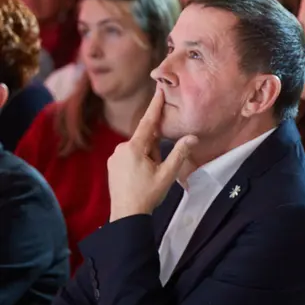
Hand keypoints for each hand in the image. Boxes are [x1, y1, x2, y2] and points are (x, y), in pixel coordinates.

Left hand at [108, 88, 197, 221]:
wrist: (126, 215)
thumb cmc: (148, 194)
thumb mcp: (167, 174)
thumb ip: (179, 153)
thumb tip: (192, 137)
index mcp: (134, 148)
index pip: (148, 122)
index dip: (155, 106)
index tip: (159, 89)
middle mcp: (121, 148)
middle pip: (145, 140)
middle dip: (156, 150)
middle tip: (158, 170)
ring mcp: (115, 156)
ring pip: (138, 149)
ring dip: (149, 158)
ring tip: (150, 178)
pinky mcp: (112, 165)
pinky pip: (130, 156)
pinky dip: (140, 162)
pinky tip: (142, 178)